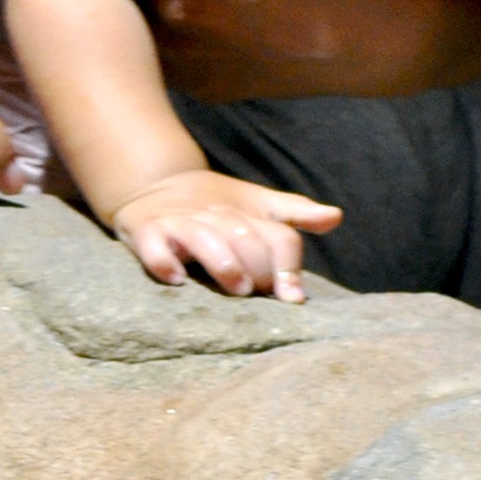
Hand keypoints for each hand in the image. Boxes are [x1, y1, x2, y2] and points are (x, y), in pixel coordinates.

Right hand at [105, 166, 339, 299]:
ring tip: (237, 288)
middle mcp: (215, 216)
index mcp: (248, 215)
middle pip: (244, 238)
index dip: (288, 266)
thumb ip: (294, 214)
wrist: (153, 182)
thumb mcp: (257, 205)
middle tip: (259, 293)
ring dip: (222, 262)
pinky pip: (152, 246)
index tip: (294, 298)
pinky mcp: (145, 231)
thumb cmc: (215, 205)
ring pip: (203, 239)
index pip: (279, 237)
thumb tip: (335, 217)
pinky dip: (163, 260)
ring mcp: (179, 223)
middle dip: (257, 266)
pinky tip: (175, 279)